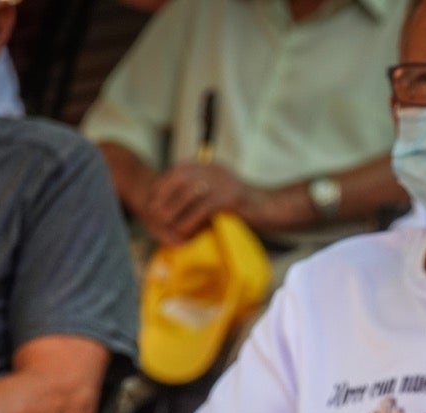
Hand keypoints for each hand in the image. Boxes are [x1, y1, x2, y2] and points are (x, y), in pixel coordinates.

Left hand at [143, 162, 262, 245]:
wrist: (272, 208)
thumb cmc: (245, 205)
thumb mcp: (220, 191)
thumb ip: (201, 191)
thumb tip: (175, 201)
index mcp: (211, 166)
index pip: (179, 170)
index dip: (163, 184)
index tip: (153, 200)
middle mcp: (216, 171)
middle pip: (181, 180)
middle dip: (164, 197)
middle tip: (153, 213)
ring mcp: (224, 183)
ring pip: (190, 194)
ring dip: (174, 210)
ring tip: (164, 224)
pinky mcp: (231, 199)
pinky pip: (203, 209)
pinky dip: (190, 221)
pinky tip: (183, 232)